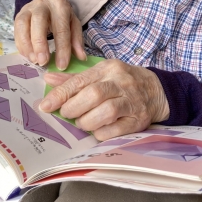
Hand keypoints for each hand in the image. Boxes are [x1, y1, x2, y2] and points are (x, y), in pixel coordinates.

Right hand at [14, 0, 85, 69]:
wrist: (47, 4)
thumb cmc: (61, 18)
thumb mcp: (73, 25)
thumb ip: (76, 40)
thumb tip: (81, 57)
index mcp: (60, 5)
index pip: (61, 28)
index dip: (62, 48)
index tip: (62, 65)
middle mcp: (43, 4)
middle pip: (38, 21)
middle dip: (40, 43)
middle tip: (43, 62)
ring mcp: (29, 8)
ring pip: (23, 24)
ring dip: (27, 44)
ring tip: (33, 60)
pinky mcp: (19, 14)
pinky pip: (16, 29)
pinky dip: (20, 44)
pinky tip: (27, 55)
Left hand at [39, 59, 169, 140]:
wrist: (156, 91)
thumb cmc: (123, 82)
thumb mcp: (101, 74)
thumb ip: (75, 79)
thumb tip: (48, 78)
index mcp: (108, 68)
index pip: (80, 80)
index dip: (60, 94)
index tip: (45, 106)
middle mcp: (120, 82)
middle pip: (93, 94)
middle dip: (74, 108)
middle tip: (67, 114)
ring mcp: (131, 101)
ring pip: (105, 112)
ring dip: (87, 122)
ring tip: (82, 123)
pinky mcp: (138, 119)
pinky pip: (115, 129)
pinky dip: (101, 133)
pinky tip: (97, 130)